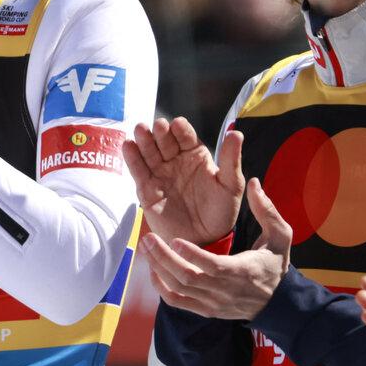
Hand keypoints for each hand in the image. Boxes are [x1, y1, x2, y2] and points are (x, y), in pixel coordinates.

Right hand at [124, 116, 243, 245]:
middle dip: (160, 132)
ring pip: (149, 152)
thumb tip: (236, 133)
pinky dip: (132, 158)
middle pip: (164, 141)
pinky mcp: (146, 189)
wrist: (204, 240)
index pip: (186, 136)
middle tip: (158, 126)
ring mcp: (160, 174)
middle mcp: (175, 161)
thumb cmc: (220, 211)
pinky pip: (138, 171)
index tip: (177, 125)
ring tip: (140, 129)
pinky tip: (128, 146)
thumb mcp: (231, 185)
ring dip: (144, 140)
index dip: (181, 129)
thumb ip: (231, 159)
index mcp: (196, 155)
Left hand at [145, 176, 287, 319]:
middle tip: (148, 239)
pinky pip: (176, 302)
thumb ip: (267, 211)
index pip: (214, 267)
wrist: (277, 303)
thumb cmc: (275, 264)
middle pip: (189, 278)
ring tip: (145, 248)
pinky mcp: (204, 310)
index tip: (176, 240)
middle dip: (165, 258)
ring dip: (159, 268)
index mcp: (243, 271)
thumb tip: (254, 183)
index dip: (193, 255)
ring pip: (179, 289)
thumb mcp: (281, 236)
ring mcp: (213, 303)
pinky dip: (161, 287)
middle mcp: (225, 291)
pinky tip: (153, 268)